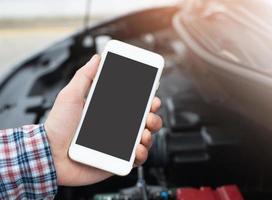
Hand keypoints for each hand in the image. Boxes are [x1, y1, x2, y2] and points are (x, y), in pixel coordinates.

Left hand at [44, 55, 161, 185]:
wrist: (49, 155)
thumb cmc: (58, 126)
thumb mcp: (71, 96)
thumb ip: (85, 76)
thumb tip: (96, 58)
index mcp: (108, 112)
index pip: (134, 104)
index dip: (146, 99)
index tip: (152, 94)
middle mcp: (117, 128)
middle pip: (144, 120)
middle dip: (153, 115)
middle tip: (150, 112)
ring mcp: (119, 145)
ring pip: (145, 138)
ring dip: (150, 133)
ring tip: (143, 132)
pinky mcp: (118, 161)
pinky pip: (137, 158)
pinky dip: (142, 153)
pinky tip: (137, 148)